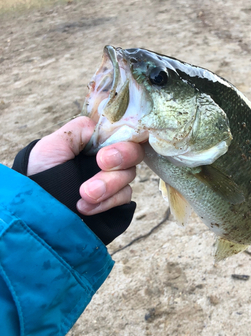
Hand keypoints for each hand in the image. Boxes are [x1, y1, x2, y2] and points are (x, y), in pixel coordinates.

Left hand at [28, 116, 143, 215]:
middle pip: (134, 153)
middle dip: (121, 158)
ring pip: (129, 176)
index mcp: (97, 142)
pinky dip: (107, 202)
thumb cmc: (40, 170)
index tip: (104, 155)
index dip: (122, 141)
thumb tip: (105, 128)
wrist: (33, 206)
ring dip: (108, 185)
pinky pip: (124, 198)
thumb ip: (82, 129)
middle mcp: (109, 159)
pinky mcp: (114, 203)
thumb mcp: (55, 143)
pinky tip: (85, 207)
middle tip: (101, 165)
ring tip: (84, 194)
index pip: (124, 133)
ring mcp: (112, 182)